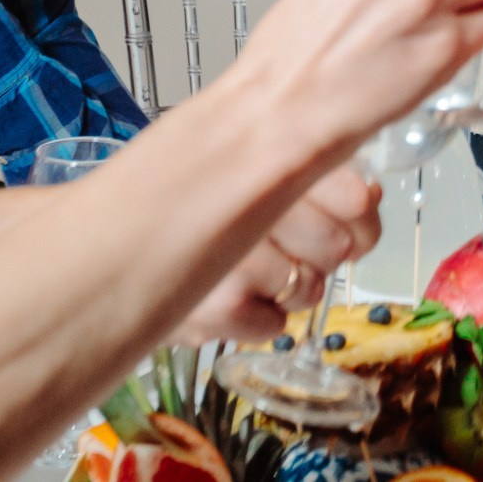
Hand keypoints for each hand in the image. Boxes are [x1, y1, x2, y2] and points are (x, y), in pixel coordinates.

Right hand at [170, 166, 382, 344]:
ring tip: (248, 268)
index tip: (350, 219)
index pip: (354, 198)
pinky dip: (257, 318)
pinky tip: (226, 291)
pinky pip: (275, 324)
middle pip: (335, 249)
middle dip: (318, 255)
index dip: (360, 217)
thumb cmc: (195, 199)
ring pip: (308, 290)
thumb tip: (367, 195)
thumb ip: (321, 178)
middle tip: (286, 246)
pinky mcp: (217, 308)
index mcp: (266, 158)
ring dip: (287, 288)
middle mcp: (250, 201)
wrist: (114, 234)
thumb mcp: (256, 171)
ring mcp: (234, 257)